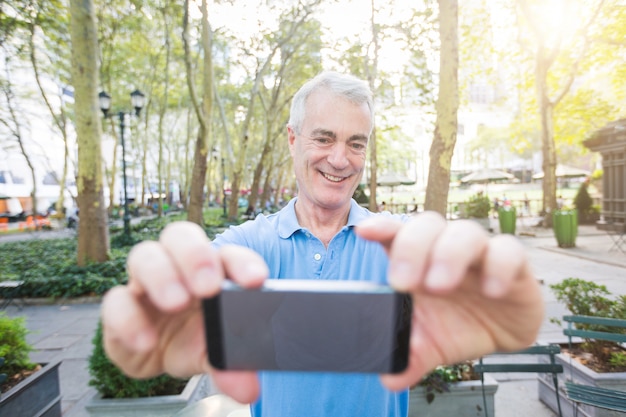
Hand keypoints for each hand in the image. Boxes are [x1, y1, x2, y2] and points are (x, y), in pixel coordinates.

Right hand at [100, 221, 267, 402]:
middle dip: (195, 256)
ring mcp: (146, 281)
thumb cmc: (196, 338)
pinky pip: (116, 301)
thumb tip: (247, 389)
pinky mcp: (120, 305)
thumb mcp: (216, 353)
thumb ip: (232, 366)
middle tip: (208, 286)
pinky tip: (146, 341)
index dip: (242, 262)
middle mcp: (178, 266)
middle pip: (181, 235)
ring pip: (145, 255)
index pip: (228, 254)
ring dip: (161, 276)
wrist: (161, 356)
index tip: (256, 282)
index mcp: (212, 269)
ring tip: (176, 303)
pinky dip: (129, 319)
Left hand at [356, 211, 543, 390]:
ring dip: (449, 255)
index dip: (382, 228)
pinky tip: (491, 291)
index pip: (396, 233)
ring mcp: (479, 252)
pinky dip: (499, 266)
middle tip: (403, 281)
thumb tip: (390, 379)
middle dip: (411, 247)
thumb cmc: (455, 327)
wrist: (499, 337)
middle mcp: (444, 248)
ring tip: (440, 286)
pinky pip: (508, 250)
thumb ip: (408, 356)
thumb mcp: (428, 345)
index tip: (365, 233)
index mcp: (417, 260)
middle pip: (427, 225)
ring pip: (465, 232)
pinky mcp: (513, 263)